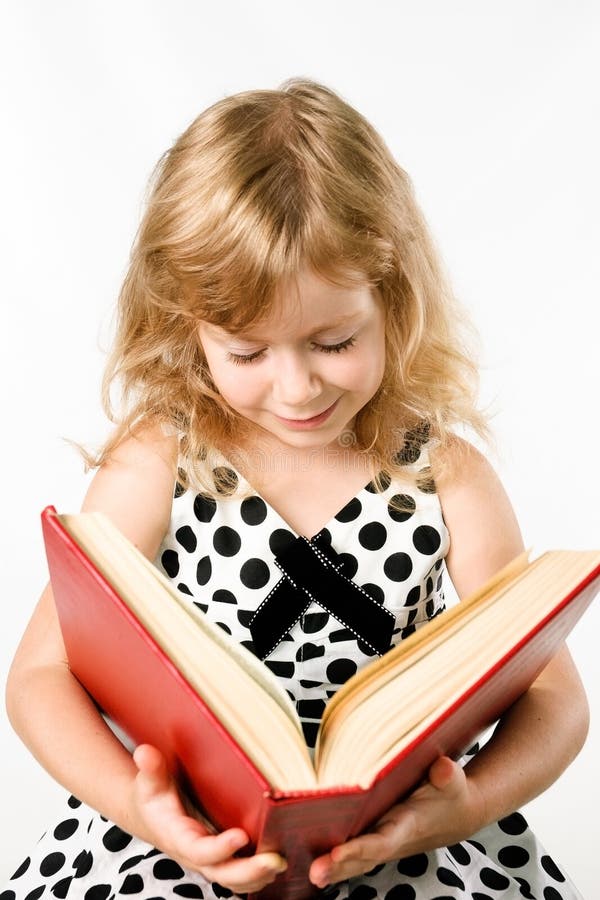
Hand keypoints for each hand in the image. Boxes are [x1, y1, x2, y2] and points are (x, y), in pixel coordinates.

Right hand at [132, 744, 286, 893]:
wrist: (152, 814)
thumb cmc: (154, 797)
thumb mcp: (150, 781)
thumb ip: (151, 769)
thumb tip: (145, 752)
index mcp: (179, 837)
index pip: (199, 850)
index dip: (220, 848)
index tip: (241, 836)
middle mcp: (196, 854)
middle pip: (222, 873)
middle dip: (248, 871)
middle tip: (274, 860)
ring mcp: (209, 860)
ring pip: (234, 880)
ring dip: (258, 877)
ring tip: (280, 862)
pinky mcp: (220, 859)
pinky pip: (240, 876)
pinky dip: (258, 876)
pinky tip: (278, 863)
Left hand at [309, 756, 484, 887]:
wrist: (457, 813)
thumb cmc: (451, 793)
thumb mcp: (453, 780)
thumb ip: (447, 775)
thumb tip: (442, 768)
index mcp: (408, 825)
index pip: (382, 841)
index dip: (360, 849)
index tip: (337, 854)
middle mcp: (393, 839)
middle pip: (363, 858)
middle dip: (339, 866)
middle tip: (314, 872)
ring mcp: (383, 842)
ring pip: (355, 860)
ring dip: (333, 868)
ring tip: (308, 871)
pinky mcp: (377, 839)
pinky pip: (354, 854)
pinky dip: (335, 861)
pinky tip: (310, 859)